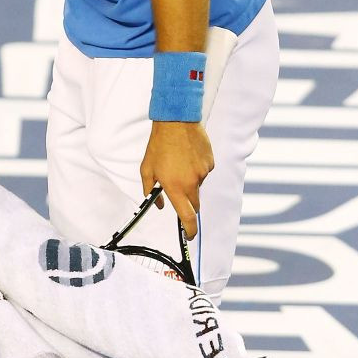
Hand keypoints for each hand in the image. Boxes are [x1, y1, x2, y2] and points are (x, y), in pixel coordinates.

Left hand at [140, 121, 213, 239]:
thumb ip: (150, 191)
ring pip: (198, 186)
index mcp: (175, 187)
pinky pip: (205, 172)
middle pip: (194, 204)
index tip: (189, 236)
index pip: (186, 216)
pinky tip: (188, 156)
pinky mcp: (210, 162)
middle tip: (178, 188)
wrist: (176, 122)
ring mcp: (203, 172)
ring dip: (191, 181)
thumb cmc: (159, 145)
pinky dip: (197, 169)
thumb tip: (160, 204)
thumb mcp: (147, 169)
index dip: (189, 230)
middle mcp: (191, 183)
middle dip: (188, 203)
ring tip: (180, 163)